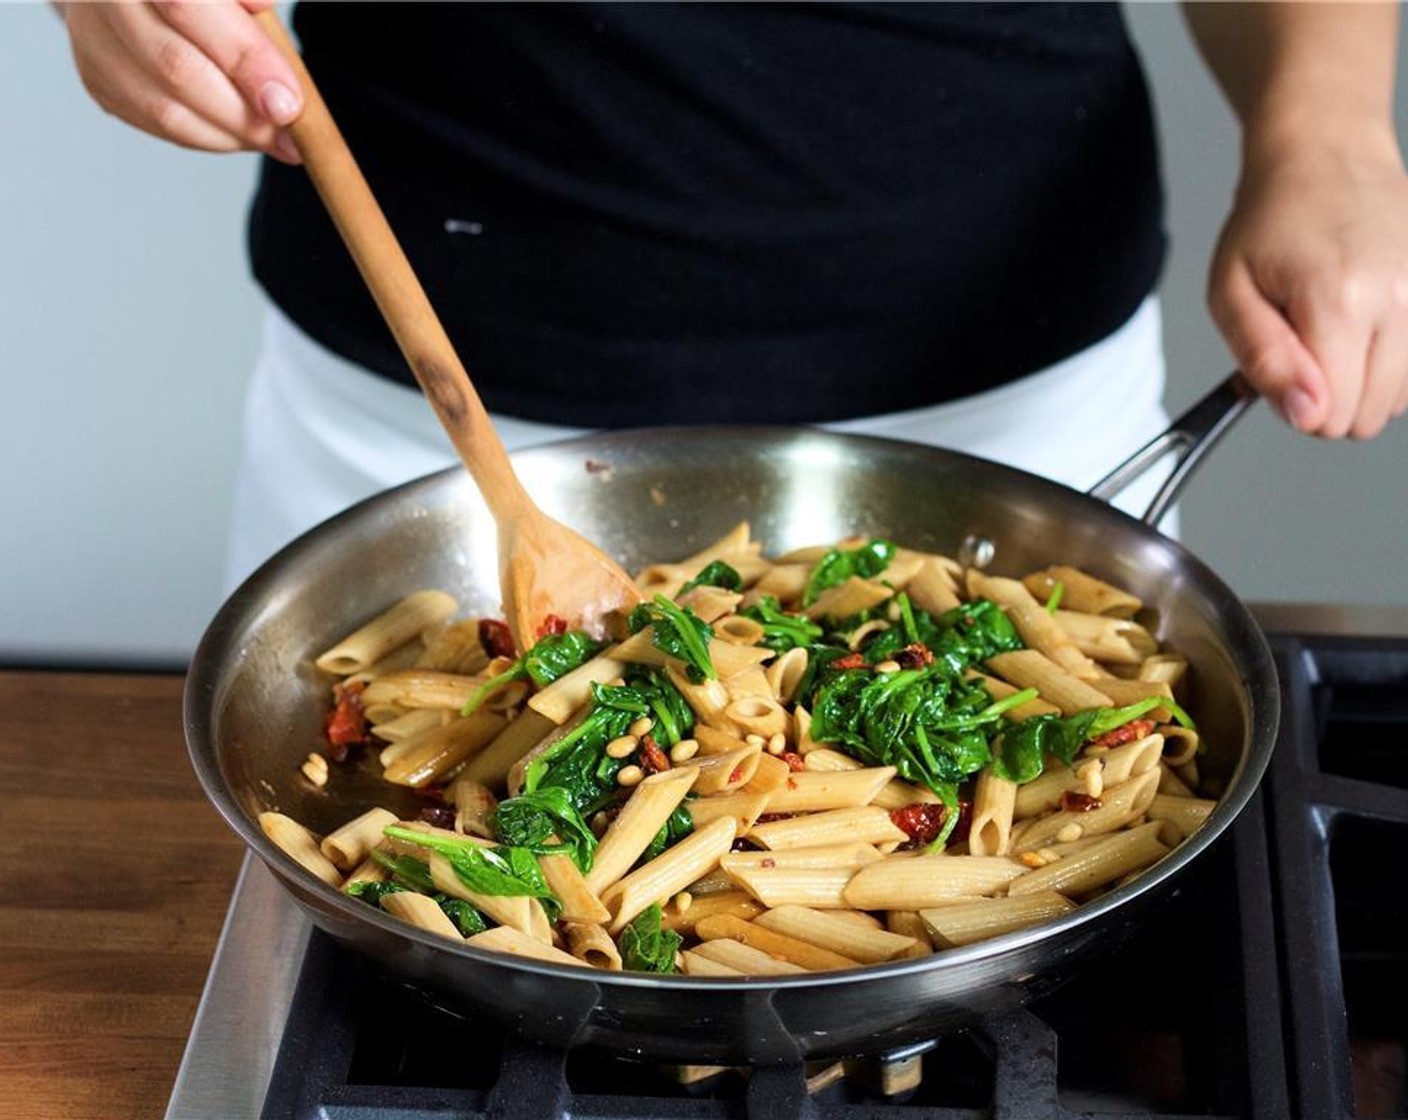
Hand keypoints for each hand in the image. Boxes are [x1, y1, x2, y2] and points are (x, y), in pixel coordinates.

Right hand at [58, 0, 302, 163]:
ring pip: (164, 110)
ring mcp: (92, 40)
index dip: (244, 59)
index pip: (186, 7)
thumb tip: (263, 11)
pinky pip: (157, 124)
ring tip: (271, 139)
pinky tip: (236, 133)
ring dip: (228, 134)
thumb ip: (246, 3)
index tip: (288, 103)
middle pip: (176, 67)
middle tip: (289, 136)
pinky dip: (207, 135)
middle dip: (243, 113)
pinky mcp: (96, 78)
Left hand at [1207, 128, 1407, 438]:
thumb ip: (1263, 359)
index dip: (1295, 406)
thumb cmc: (1271, 222)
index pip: (1331, 416)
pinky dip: (1389, 367)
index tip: (1282, 367)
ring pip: (1398, 400)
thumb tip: (1303, 415)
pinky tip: (1363, 331)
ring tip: (1332, 332)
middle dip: (1327, 399)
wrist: (1327, 156)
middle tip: (1302, 346)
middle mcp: (1399, 300)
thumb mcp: (1231, 293)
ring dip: (1360, 385)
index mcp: (1339, 300)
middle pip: (1367, 416)